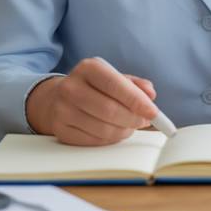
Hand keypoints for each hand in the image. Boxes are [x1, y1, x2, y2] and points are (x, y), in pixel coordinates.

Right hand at [26, 57, 159, 145]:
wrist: (57, 98)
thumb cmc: (94, 87)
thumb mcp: (114, 77)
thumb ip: (135, 84)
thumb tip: (150, 94)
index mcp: (88, 68)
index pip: (116, 85)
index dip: (137, 101)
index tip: (153, 112)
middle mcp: (71, 87)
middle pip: (109, 110)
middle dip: (133, 119)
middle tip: (144, 122)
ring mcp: (62, 110)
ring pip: (103, 129)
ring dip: (123, 131)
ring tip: (130, 126)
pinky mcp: (60, 130)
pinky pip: (93, 141)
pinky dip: (110, 139)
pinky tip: (114, 132)